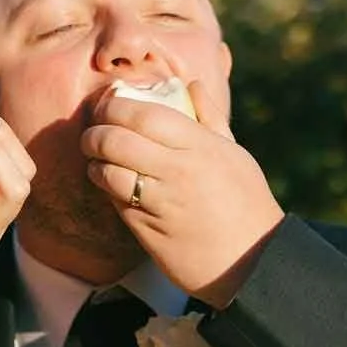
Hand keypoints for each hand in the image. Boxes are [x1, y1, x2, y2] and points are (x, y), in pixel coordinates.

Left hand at [80, 78, 284, 304]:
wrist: (254, 262)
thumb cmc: (247, 203)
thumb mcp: (235, 154)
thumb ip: (210, 118)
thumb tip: (192, 84)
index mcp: (200, 146)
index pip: (145, 114)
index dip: (116, 107)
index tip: (107, 107)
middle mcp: (179, 171)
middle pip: (117, 140)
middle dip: (94, 134)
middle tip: (91, 136)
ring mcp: (162, 203)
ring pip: (110, 173)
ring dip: (95, 165)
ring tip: (97, 162)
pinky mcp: (149, 232)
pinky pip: (118, 204)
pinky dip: (108, 191)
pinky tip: (112, 187)